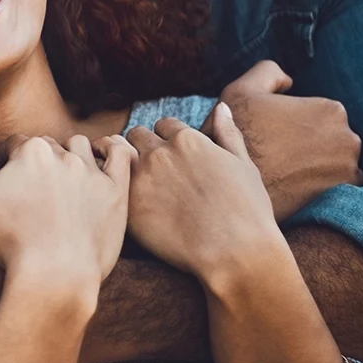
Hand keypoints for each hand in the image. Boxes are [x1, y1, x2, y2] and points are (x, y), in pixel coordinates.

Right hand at [0, 134, 132, 288]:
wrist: (54, 276)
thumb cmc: (10, 239)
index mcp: (31, 151)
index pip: (14, 145)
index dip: (5, 161)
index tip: (3, 180)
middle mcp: (64, 155)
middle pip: (47, 147)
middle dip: (36, 162)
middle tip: (30, 188)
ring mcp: (93, 172)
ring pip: (80, 147)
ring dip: (70, 155)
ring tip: (62, 176)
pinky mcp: (116, 192)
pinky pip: (121, 156)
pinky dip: (113, 149)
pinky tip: (103, 156)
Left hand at [124, 105, 285, 283]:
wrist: (236, 254)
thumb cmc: (248, 212)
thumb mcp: (244, 165)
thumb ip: (228, 134)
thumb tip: (221, 108)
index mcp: (188, 139)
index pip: (164, 125)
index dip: (168, 139)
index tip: (173, 156)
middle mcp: (160, 153)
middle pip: (137, 136)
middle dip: (143, 147)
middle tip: (153, 171)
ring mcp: (141, 179)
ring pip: (120, 158)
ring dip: (127, 165)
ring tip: (139, 185)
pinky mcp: (129, 207)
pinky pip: (114, 188)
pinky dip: (119, 191)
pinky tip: (129, 205)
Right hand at [212, 61, 362, 219]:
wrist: (234, 186)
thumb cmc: (239, 135)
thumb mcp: (243, 90)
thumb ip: (269, 73)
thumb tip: (288, 81)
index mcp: (331, 109)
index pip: (321, 116)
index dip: (298, 126)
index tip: (279, 137)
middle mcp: (348, 138)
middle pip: (334, 140)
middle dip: (314, 146)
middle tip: (282, 157)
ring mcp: (349, 170)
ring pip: (338, 165)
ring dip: (321, 168)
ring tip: (289, 175)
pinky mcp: (343, 196)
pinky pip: (340, 189)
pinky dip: (323, 188)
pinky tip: (298, 189)